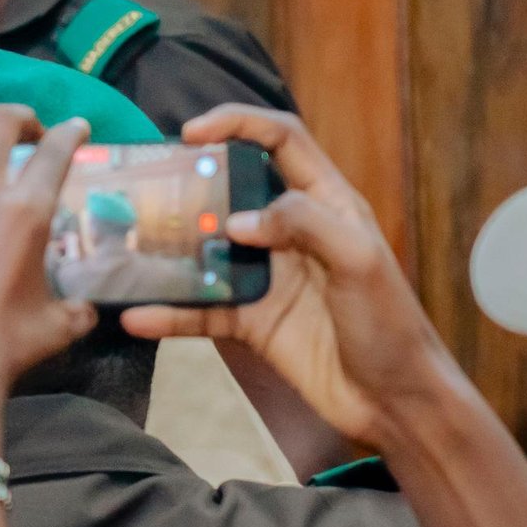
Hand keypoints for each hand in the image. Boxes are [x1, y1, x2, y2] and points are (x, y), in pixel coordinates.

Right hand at [118, 106, 462, 444]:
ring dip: (172, 248)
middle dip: (191, 182)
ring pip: (208, 249)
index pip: (281, 141)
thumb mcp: (359, 261)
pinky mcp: (251, 321)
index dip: (239, 123)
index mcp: (326, 203)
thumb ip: (304, 224)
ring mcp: (267, 276)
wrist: (395, 403)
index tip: (192, 131)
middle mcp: (290, 232)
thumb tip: (235, 221)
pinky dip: (171, 314)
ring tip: (131, 245)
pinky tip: (139, 316)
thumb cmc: (390, 325)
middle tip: (148, 185)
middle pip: (232, 190)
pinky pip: (202, 311)